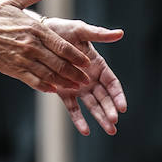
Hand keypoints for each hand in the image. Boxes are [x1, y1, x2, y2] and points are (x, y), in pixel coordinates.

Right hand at [0, 0, 120, 93]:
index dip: (76, 56)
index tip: (86, 62)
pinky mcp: (14, 69)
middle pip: (60, 63)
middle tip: (87, 79)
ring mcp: (23, 59)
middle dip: (75, 72)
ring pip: (50, 74)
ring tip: (76, 87)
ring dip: (65, 82)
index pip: (62, 45)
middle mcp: (32, 45)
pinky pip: (34, 81)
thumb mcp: (13, 1)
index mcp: (35, 28)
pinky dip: (46, 86)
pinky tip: (54, 90)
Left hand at [45, 19, 126, 135]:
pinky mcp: (64, 92)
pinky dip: (79, 119)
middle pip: (104, 98)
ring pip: (92, 105)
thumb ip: (99, 35)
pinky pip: (73, 108)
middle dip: (110, 110)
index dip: (118, 95)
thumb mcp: (81, 30)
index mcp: (98, 65)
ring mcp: (77, 87)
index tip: (122, 107)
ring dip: (100, 118)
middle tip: (114, 123)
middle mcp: (90, 78)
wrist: (39, 35)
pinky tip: (85, 130)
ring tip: (110, 130)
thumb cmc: (62, 30)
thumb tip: (120, 33)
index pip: (112, 83)